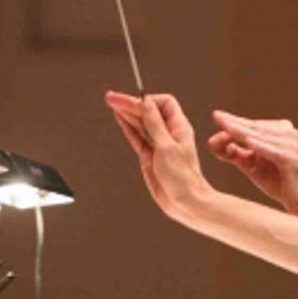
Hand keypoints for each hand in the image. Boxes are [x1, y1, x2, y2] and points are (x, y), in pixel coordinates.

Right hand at [105, 90, 212, 222]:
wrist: (185, 202)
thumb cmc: (183, 178)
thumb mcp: (166, 147)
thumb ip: (155, 124)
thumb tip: (147, 103)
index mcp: (179, 128)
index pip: (164, 103)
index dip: (148, 100)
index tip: (134, 101)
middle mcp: (169, 134)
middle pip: (149, 111)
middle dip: (131, 103)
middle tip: (112, 97)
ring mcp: (159, 144)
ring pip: (141, 123)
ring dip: (127, 113)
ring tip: (112, 103)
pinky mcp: (150, 156)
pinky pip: (137, 137)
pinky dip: (128, 127)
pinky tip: (120, 118)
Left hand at [207, 111, 297, 216]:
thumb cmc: (282, 184)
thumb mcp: (255, 166)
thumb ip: (237, 154)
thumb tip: (214, 143)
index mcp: (281, 132)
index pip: (252, 125)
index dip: (233, 123)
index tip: (216, 118)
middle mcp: (288, 134)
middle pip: (255, 128)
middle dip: (235, 123)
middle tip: (217, 116)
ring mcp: (291, 145)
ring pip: (261, 137)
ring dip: (242, 132)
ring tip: (226, 127)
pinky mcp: (292, 159)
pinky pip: (272, 151)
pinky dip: (260, 146)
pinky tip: (247, 142)